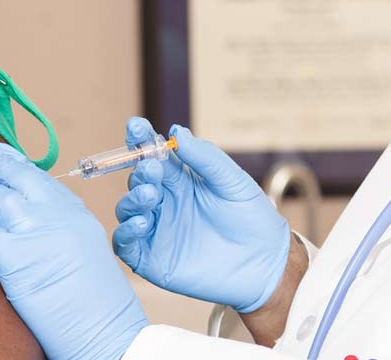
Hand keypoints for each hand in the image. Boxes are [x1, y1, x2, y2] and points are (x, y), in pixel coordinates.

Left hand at [0, 140, 147, 359]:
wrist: (104, 328)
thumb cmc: (97, 298)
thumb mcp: (87, 246)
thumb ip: (62, 224)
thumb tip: (34, 214)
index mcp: (74, 210)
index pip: (39, 176)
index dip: (15, 161)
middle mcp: (55, 213)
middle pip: (17, 176)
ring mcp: (34, 230)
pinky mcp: (12, 254)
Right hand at [112, 119, 289, 312]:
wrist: (265, 264)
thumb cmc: (252, 219)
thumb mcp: (231, 181)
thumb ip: (204, 157)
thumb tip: (176, 131)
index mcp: (180, 180)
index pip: (152, 154)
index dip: (141, 139)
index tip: (136, 126)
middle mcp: (164, 202)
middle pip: (138, 180)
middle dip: (140, 171)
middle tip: (152, 169)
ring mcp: (156, 230)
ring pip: (127, 208)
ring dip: (133, 198)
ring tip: (151, 195)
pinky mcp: (151, 259)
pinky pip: (125, 243)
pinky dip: (126, 231)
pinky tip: (143, 222)